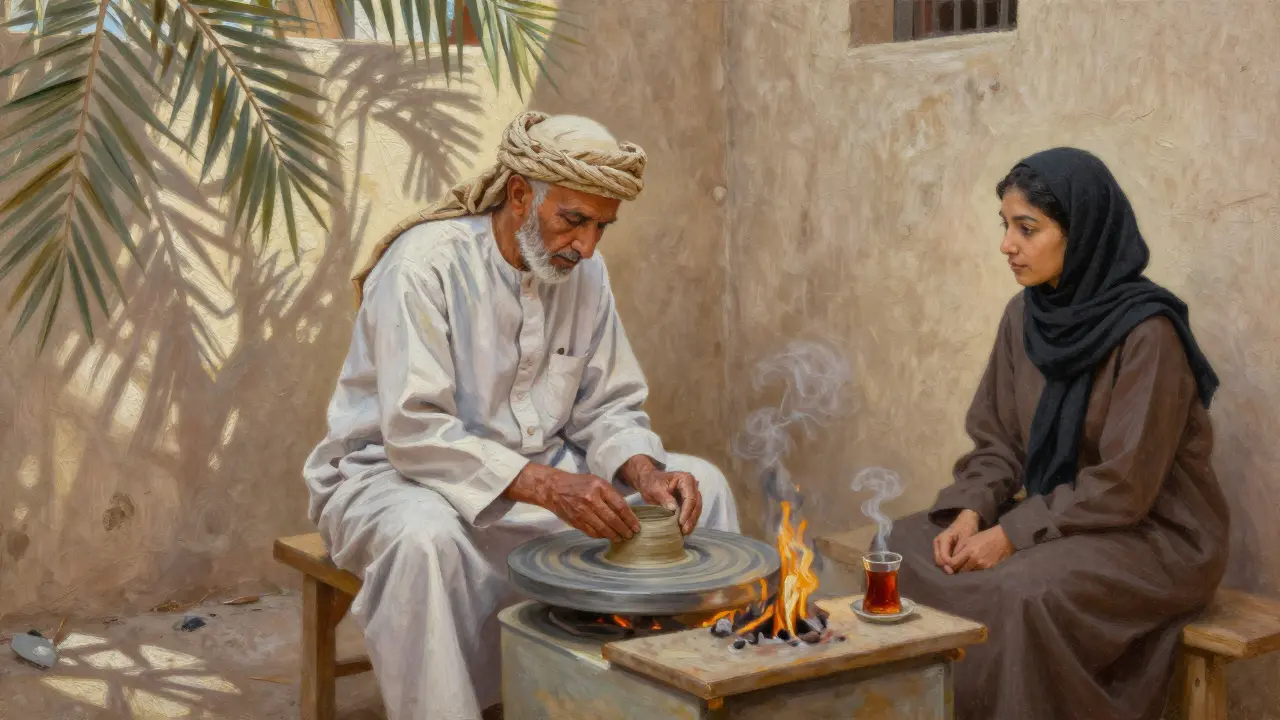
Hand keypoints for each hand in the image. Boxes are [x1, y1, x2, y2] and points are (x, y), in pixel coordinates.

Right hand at [504, 464, 639, 540]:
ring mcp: (582, 511)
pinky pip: (592, 532)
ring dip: (613, 535)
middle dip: (624, 529)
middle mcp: (591, 499)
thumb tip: (626, 512)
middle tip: (630, 535)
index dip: (630, 519)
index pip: (620, 506)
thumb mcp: (596, 482)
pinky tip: (606, 536)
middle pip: (613, 519)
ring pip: (603, 528)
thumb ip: (610, 495)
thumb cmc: (578, 484)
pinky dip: (601, 535)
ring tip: (620, 538)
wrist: (553, 488)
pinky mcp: (575, 521)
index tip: (636, 526)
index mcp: (599, 487)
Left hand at [621, 456, 701, 534]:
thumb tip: (674, 509)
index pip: (690, 497)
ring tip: (685, 533)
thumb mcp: (655, 488)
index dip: (687, 511)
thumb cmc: (651, 482)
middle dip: (691, 519)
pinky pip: (691, 513)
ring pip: (696, 510)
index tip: (680, 522)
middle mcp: (692, 487)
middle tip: (685, 531)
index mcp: (686, 479)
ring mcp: (692, 495)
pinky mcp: (688, 503)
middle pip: (696, 505)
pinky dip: (688, 522)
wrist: (648, 481)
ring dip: (691, 522)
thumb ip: (664, 497)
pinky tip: (684, 530)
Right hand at [933, 509, 980, 574]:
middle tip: (956, 574)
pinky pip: (942, 559)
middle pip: (938, 560)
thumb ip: (959, 550)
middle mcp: (937, 542)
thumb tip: (955, 563)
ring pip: (939, 561)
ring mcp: (938, 545)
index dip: (949, 565)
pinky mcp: (941, 548)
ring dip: (946, 567)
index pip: (943, 556)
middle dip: (946, 568)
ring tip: (956, 572)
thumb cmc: (967, 528)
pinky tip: (955, 568)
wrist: (966, 520)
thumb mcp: (965, 539)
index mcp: (943, 539)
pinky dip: (947, 564)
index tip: (956, 572)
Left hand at [950, 525, 1014, 572]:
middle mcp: (975, 560)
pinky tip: (973, 564)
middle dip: (956, 569)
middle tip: (954, 566)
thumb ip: (959, 549)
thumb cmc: (985, 536)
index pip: (954, 563)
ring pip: (968, 572)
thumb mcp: (969, 539)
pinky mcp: (989, 568)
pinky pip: (977, 571)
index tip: (947, 564)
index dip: (949, 565)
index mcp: (969, 550)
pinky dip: (973, 569)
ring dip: (965, 569)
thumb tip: (950, 560)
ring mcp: (983, 565)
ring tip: (964, 564)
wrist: (1004, 539)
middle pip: (960, 570)